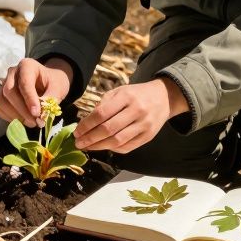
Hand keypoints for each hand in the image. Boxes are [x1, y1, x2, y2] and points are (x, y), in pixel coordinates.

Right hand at [0, 57, 72, 127]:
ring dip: (15, 115)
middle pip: (9, 91)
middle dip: (22, 110)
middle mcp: (12, 72)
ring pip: (1, 101)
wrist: (48, 82)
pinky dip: (8, 117)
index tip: (37, 114)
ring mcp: (4, 83)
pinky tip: (23, 120)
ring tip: (31, 122)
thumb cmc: (53, 83)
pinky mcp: (0, 95)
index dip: (30, 99)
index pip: (24, 82)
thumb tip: (41, 114)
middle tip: (35, 122)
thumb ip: (51, 99)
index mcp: (27, 65)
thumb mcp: (58, 88)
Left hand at [72, 77, 187, 152]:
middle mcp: (136, 111)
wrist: (163, 98)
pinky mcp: (148, 136)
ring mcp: (144, 125)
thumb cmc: (136, 94)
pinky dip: (113, 149)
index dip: (86, 125)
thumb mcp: (119, 91)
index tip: (76, 131)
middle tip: (78, 143)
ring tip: (88, 147)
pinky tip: (104, 146)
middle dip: (90, 138)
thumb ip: (103, 104)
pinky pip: (127, 147)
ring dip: (99, 146)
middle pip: (108, 129)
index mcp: (126, 97)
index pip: (102, 114)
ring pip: (117, 141)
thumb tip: (86, 123)